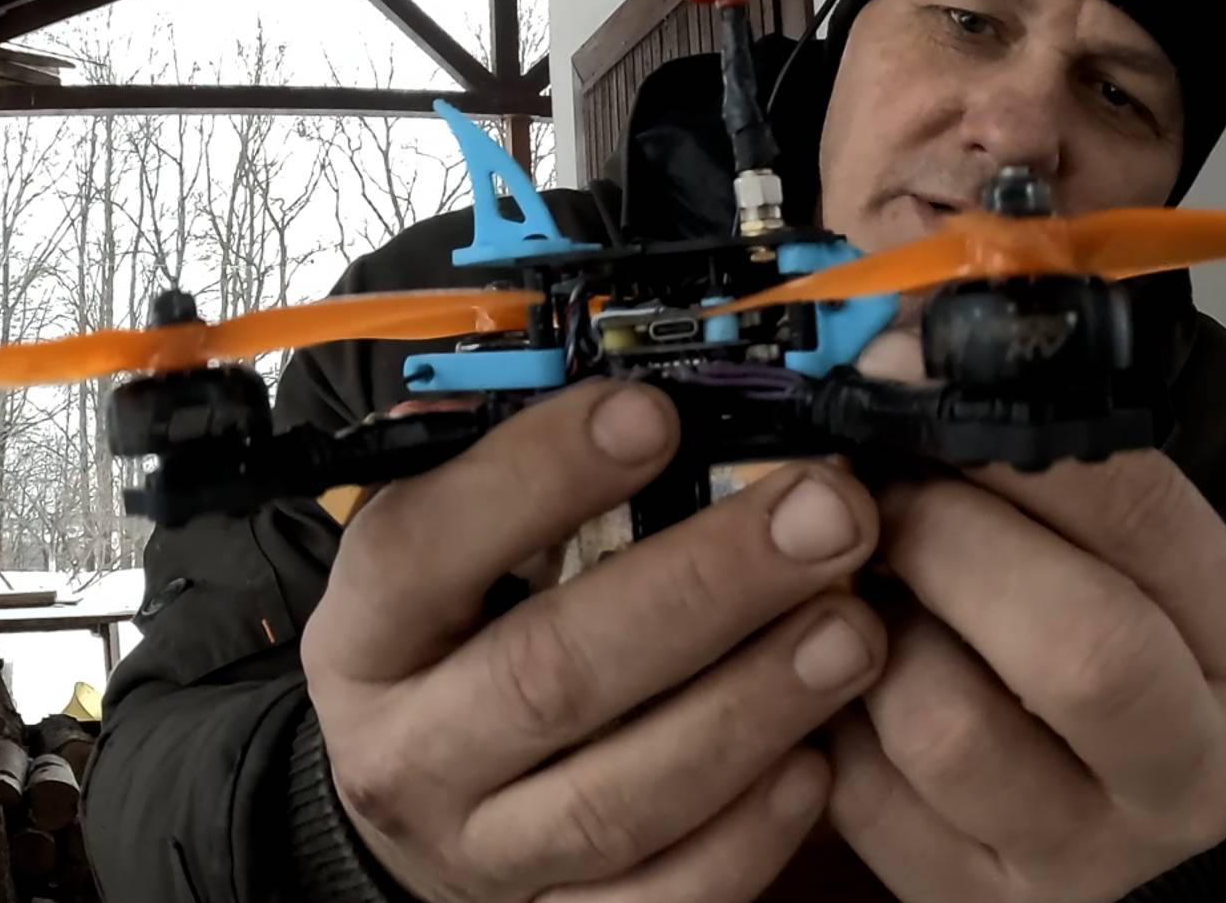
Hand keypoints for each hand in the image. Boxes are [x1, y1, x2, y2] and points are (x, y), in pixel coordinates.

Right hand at [300, 379, 887, 902]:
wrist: (427, 809)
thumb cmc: (467, 644)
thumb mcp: (457, 555)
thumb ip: (526, 481)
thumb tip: (636, 376)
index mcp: (372, 631)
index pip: (425, 545)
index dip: (538, 475)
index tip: (656, 412)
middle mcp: (412, 751)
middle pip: (550, 675)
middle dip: (705, 586)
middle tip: (826, 513)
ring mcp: (486, 854)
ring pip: (619, 797)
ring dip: (751, 706)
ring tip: (853, 628)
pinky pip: (661, 901)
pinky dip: (748, 835)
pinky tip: (819, 760)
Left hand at [829, 336, 1225, 900]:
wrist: (1085, 799)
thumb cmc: (1085, 630)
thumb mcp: (1105, 546)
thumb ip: (1037, 454)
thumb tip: (901, 337)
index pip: (1151, 517)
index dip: (1018, 436)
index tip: (919, 377)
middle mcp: (1190, 772)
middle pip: (1081, 647)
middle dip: (952, 539)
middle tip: (883, 493)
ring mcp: (1082, 857)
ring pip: (946, 726)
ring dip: (873, 632)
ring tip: (866, 591)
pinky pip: (858, 796)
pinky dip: (823, 714)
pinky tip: (842, 675)